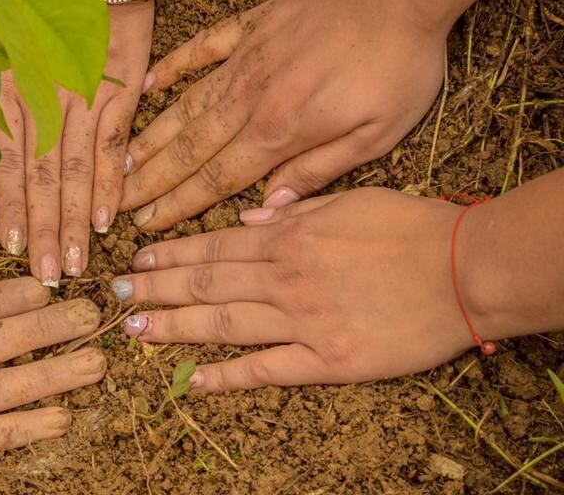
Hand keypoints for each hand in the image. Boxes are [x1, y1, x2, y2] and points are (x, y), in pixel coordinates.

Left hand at [0, 0, 151, 285]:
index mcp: (7, 89)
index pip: (7, 161)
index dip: (11, 206)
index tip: (12, 246)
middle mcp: (45, 102)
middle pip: (45, 178)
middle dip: (47, 230)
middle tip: (50, 277)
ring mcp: (85, 101)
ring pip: (80, 171)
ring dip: (77, 220)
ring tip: (78, 262)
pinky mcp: (119, 93)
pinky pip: (114, 147)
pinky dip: (113, 184)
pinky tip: (109, 220)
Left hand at [110, 187, 472, 391]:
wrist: (466, 269)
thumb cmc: (410, 226)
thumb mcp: (347, 199)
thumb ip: (293, 208)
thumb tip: (248, 215)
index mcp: (288, 236)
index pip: (213, 245)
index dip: (170, 253)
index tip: (136, 258)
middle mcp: (284, 277)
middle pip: (206, 282)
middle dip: (155, 288)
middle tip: (114, 295)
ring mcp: (302, 320)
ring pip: (222, 322)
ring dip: (173, 325)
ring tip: (134, 329)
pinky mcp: (328, 360)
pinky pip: (267, 368)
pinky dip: (227, 375)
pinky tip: (193, 381)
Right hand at [122, 0, 445, 230]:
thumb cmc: (399, 65)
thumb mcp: (376, 134)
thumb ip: (318, 172)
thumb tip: (269, 207)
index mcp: (281, 131)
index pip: (217, 179)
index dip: (178, 205)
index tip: (147, 224)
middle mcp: (251, 98)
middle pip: (189, 148)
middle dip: (151, 180)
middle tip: (118, 202)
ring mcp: (245, 59)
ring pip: (186, 106)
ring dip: (152, 137)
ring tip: (122, 161)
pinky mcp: (251, 26)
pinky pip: (200, 49)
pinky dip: (172, 67)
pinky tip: (147, 85)